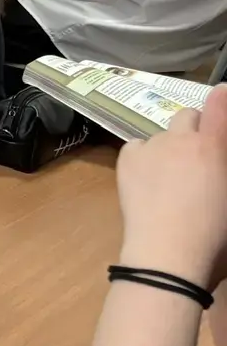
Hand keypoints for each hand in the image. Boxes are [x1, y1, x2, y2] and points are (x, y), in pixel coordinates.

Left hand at [116, 86, 226, 286]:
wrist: (168, 251)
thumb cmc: (215, 234)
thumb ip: (219, 165)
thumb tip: (210, 161)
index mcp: (214, 147)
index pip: (220, 106)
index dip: (222, 99)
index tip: (222, 93)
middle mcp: (183, 138)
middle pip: (187, 115)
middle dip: (194, 128)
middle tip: (194, 156)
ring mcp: (152, 146)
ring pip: (160, 134)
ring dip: (168, 146)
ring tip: (167, 178)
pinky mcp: (127, 158)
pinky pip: (137, 147)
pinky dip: (142, 157)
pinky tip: (146, 181)